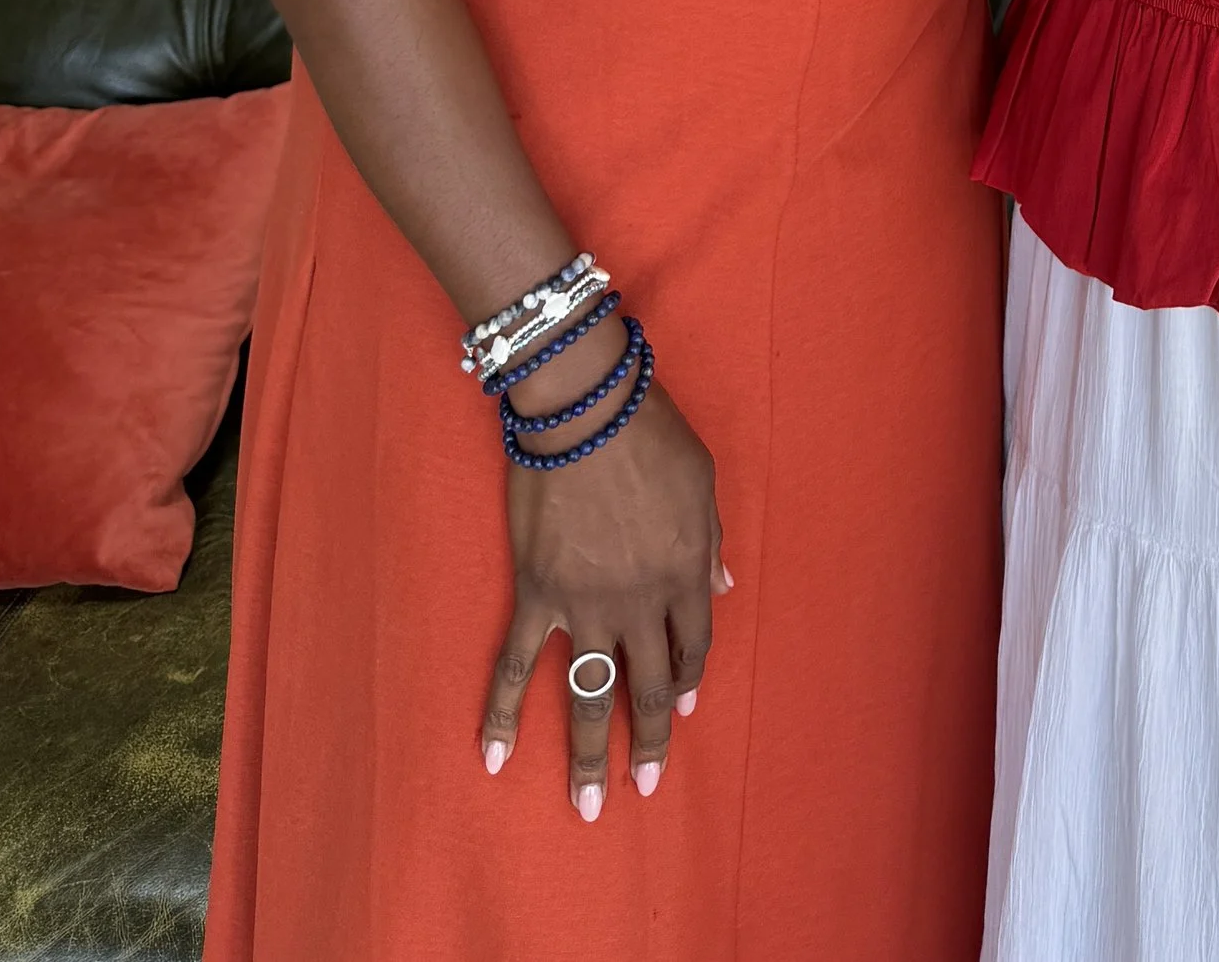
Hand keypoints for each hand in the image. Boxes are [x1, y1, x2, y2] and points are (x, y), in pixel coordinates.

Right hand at [478, 324, 729, 819]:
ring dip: (590, 755)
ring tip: (588, 808)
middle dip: (651, 741)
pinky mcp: (537, 596)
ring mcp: (585, 606)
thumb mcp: (703, 482)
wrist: (585, 410)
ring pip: (590, 696)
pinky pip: (517, 666)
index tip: (686, 704)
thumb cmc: (651, 434)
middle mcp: (639, 603)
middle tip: (648, 786)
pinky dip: (503, 713)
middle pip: (650, 686)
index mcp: (685, 574)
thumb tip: (723, 585)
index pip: (694, 645)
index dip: (691, 677)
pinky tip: (494, 758)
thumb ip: (710, 543)